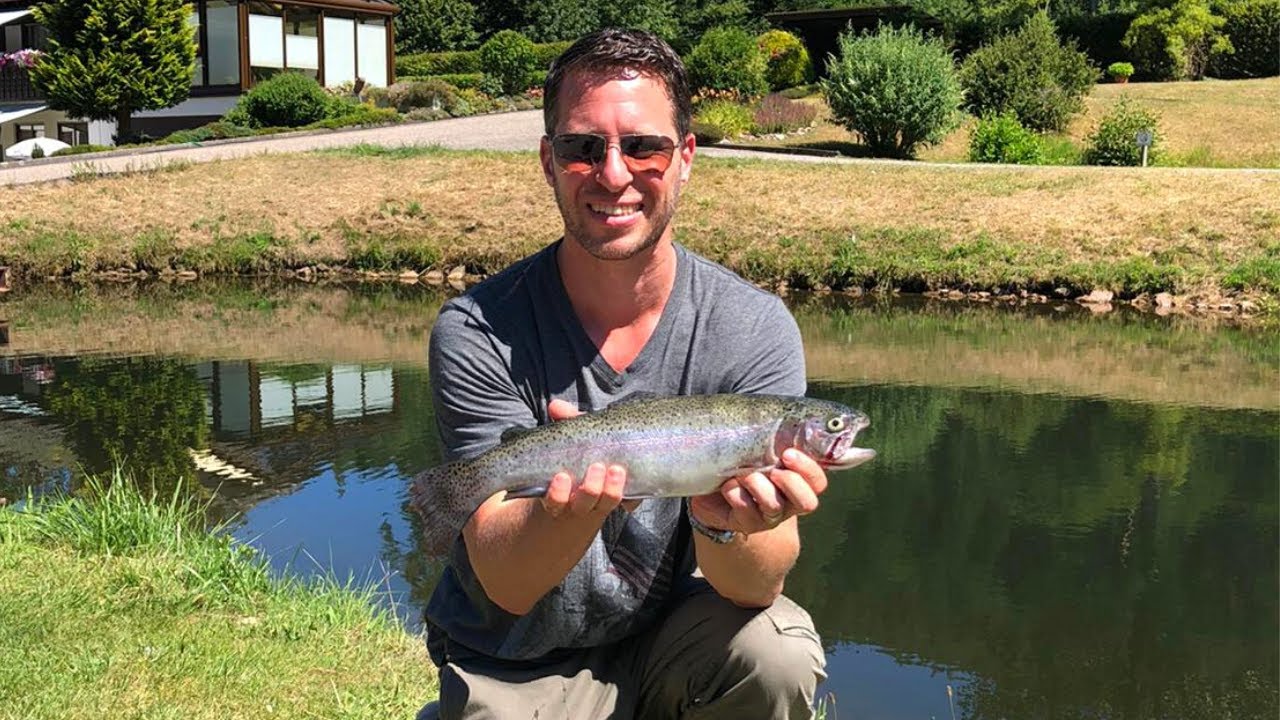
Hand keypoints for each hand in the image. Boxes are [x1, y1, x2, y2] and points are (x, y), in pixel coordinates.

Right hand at [541, 400, 636, 516]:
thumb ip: (565, 422)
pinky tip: (635, 485)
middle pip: (583, 504)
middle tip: (597, 467)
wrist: (598, 475)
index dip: (557, 494)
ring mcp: (601, 505)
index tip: (561, 476)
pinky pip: (629, 503)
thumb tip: (555, 406)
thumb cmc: (577, 456)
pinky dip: (632, 497)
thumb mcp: (570, 439)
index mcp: (559, 493)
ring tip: (616, 470)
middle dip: (590, 489)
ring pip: (606, 504)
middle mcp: (579, 503)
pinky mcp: (623, 501)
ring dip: (611, 490)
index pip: (554, 501)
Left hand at [689, 448, 828, 535]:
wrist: (714, 486)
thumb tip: (788, 416)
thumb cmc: (743, 460)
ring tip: (744, 475)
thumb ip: (777, 438)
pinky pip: (745, 509)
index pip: (817, 481)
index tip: (788, 453)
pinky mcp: (746, 522)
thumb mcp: (760, 447)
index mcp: (798, 481)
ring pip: (774, 505)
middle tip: (774, 470)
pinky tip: (728, 485)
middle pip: (807, 503)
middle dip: (791, 484)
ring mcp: (768, 515)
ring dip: (758, 486)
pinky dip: (735, 493)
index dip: (808, 469)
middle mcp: (788, 502)